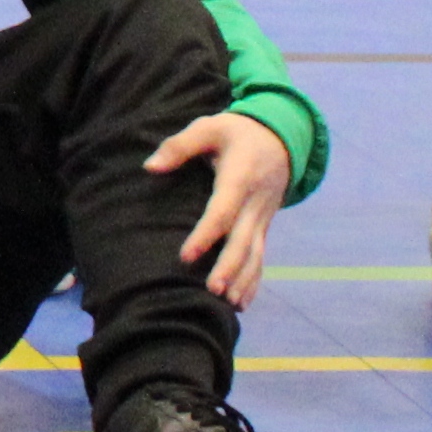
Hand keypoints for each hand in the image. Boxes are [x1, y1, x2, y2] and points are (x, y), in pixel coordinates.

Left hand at [149, 108, 294, 306]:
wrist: (281, 138)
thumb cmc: (237, 132)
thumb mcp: (209, 126)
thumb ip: (179, 146)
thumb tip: (150, 167)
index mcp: (240, 178)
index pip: (222, 211)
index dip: (205, 235)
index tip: (185, 256)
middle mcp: (255, 203)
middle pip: (242, 240)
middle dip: (228, 267)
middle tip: (212, 291)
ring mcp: (262, 218)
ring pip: (255, 254)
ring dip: (242, 280)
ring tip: (227, 304)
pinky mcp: (263, 226)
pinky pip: (261, 257)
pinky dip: (253, 281)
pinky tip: (242, 304)